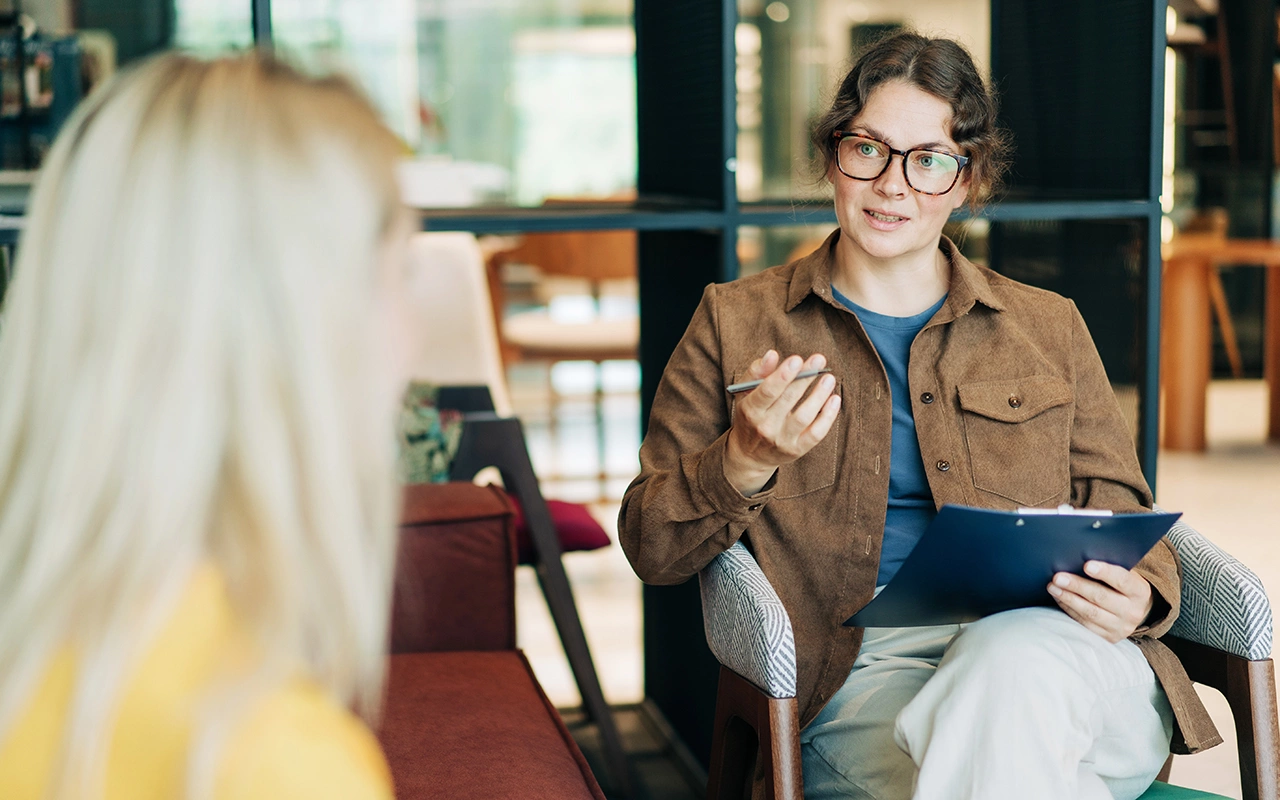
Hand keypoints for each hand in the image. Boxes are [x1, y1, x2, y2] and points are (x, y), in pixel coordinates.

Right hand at [724, 351, 840, 495]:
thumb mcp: (745, 393)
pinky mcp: (796, 450)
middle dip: (805, 378)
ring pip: (804, 416)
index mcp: (750, 410)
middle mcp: (765, 426)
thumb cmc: (750, 416)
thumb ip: (757, 372)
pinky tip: (834, 399)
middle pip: (788, 400)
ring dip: (818, 395)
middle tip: (819, 359)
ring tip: (828, 378)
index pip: (767, 391)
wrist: (749, 454)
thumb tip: (772, 354)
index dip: (782, 375)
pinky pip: (816, 433)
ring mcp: (782, 440)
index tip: (797, 359)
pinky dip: (828, 416)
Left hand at [1047, 561, 1153, 642]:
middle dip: (1077, 586)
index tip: (1086, 565)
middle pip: (1102, 597)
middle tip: (1058, 577)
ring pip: (1090, 612)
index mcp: (1140, 592)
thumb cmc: (1122, 585)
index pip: (1123, 580)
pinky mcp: (1108, 637)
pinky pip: (1085, 623)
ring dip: (1068, 598)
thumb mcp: (1124, 574)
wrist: (1134, 611)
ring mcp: (1121, 627)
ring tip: (1052, 587)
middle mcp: (1133, 611)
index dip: (1105, 572)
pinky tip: (1059, 598)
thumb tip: (1080, 556)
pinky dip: (1069, 609)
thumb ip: (1109, 567)